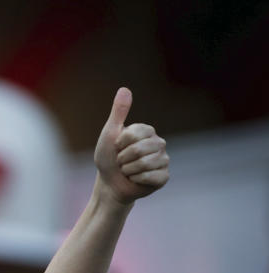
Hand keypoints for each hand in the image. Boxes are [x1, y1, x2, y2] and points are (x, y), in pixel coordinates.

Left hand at [93, 87, 169, 203]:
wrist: (109, 184)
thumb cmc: (108, 159)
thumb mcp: (110, 134)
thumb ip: (118, 112)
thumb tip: (124, 89)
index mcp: (147, 131)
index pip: (134, 134)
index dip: (119, 144)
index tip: (116, 148)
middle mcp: (159, 143)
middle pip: (140, 149)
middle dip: (123, 159)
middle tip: (121, 162)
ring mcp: (163, 160)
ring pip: (145, 164)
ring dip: (128, 170)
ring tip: (128, 171)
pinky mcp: (164, 177)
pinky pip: (151, 177)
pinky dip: (137, 180)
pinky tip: (136, 179)